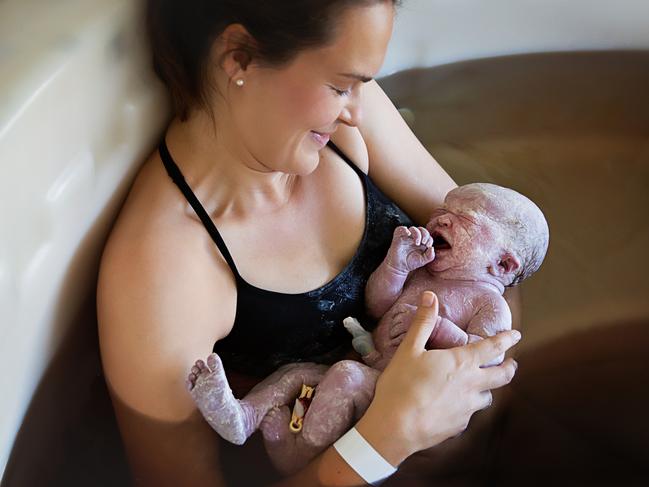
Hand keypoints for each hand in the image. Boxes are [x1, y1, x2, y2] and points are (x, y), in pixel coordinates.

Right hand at [356, 291, 519, 465]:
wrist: (396, 427)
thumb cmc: (400, 386)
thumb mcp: (408, 349)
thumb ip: (422, 323)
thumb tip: (430, 296)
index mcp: (461, 363)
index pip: (493, 347)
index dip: (507, 339)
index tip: (517, 335)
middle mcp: (471, 385)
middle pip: (502, 376)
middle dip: (510, 367)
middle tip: (512, 363)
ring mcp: (467, 408)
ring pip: (488, 397)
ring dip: (488, 389)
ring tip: (483, 386)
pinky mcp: (459, 426)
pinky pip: (470, 413)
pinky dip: (468, 406)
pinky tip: (457, 406)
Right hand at [385, 226, 434, 273]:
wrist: (399, 267)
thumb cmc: (410, 263)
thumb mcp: (423, 261)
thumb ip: (430, 256)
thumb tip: (432, 248)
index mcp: (421, 242)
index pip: (427, 235)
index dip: (429, 239)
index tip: (428, 246)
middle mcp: (414, 238)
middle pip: (421, 230)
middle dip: (425, 234)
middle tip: (424, 243)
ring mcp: (406, 237)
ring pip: (413, 228)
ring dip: (417, 234)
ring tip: (417, 242)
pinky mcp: (398, 237)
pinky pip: (400, 229)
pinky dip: (404, 230)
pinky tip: (408, 234)